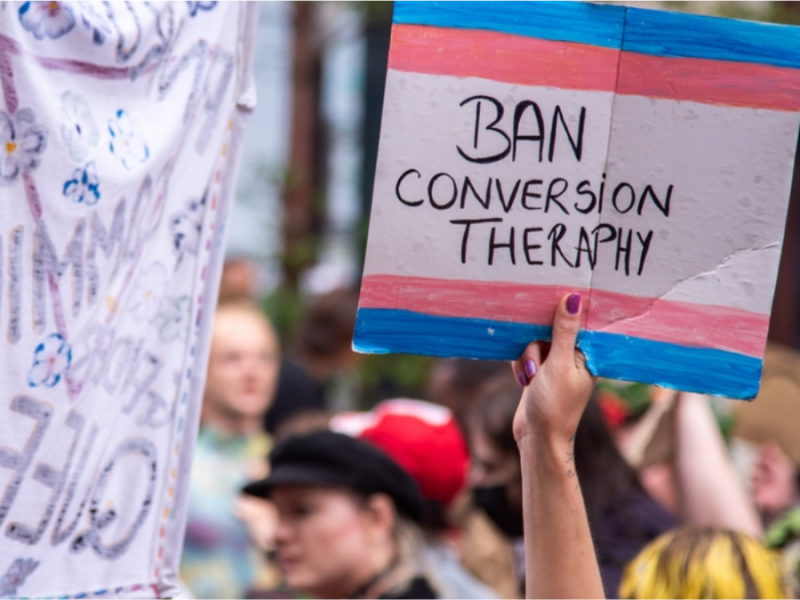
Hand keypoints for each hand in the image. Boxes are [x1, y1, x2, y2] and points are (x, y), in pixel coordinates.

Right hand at [511, 293, 594, 444]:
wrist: (537, 438)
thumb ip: (564, 331)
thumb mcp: (558, 364)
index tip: (549, 303)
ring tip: (529, 376)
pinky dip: (521, 363)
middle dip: (536, 343)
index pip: (577, 322)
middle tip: (535, 363)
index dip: (563, 314)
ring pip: (535, 341)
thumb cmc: (554, 405)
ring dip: (527, 355)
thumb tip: (573, 298)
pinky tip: (522, 379)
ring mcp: (556, 365)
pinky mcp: (540, 372)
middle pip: (551, 329)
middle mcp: (574, 357)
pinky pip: (527, 354)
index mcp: (588, 355)